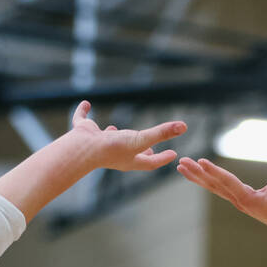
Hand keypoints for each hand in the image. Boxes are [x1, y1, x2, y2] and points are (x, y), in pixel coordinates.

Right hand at [69, 100, 185, 171]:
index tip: (173, 154)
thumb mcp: (141, 139)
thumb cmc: (113, 148)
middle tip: (150, 147)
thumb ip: (162, 132)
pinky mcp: (84, 133)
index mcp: (129, 160)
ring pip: (108, 140)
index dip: (162, 158)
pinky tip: (86, 104)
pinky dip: (83, 113)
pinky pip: (83, 121)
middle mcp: (115, 154)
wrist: (82, 149)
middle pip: (131, 155)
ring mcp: (98, 144)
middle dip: (139, 151)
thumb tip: (184, 126)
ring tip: (118, 130)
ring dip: (114, 135)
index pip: (151, 162)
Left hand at [176, 143, 266, 237]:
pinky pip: (219, 189)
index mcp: (247, 198)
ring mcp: (238, 202)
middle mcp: (239, 201)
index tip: (200, 160)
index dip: (214, 170)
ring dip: (198, 177)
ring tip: (182, 167)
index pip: (227, 181)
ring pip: (214, 188)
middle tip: (181, 161)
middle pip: (213, 185)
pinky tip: (201, 175)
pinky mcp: (241, 201)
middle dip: (197, 173)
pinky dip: (208, 181)